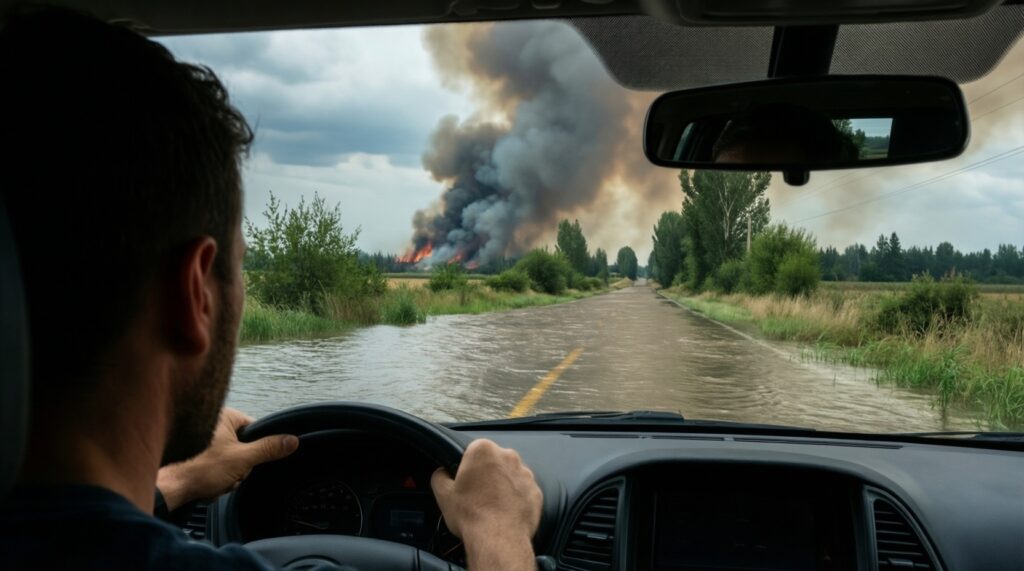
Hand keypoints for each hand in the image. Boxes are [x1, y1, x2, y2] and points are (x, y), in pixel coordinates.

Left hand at [156, 407, 298, 510]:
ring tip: (213, 481)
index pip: (253, 429)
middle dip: (238, 468)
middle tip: (228, 475)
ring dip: (226, 476)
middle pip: (241, 448)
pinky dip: (212, 478)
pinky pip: (213, 466)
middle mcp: (209, 422)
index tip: (246, 462)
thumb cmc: (200, 468)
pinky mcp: (190, 454)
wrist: (168, 488)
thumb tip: (292, 440)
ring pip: (228, 460)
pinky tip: (204, 484)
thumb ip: (269, 449)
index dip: (254, 449)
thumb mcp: (242, 459)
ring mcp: (198, 439)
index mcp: (223, 416)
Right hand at [431, 439, 541, 570]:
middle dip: (486, 475)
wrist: (499, 539)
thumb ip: (439, 476)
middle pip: (493, 462)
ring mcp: (525, 474)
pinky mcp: (536, 491)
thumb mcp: (443, 495)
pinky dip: (515, 500)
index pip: (473, 451)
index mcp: (483, 450)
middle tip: (477, 495)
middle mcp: (508, 457)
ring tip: (491, 507)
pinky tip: (504, 513)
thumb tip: (441, 473)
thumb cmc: (472, 515)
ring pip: (509, 476)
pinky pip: (523, 492)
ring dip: (502, 487)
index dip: (467, 467)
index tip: (465, 482)